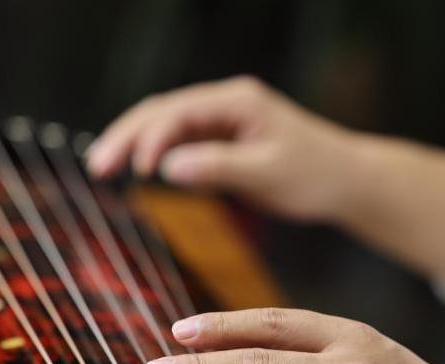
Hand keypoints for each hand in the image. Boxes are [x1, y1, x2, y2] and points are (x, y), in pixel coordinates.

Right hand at [88, 76, 444, 279]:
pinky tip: (137, 169)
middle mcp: (228, 103)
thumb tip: (167, 167)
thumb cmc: (316, 175)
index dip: (152, 137)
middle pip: (165, 111)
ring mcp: (225, 119)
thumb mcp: (267, 174)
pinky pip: (183, 140)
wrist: (346, 180)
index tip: (136, 169)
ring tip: (104, 167)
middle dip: (128, 136)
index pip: (181, 111)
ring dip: (136, 143)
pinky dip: (158, 153)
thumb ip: (218, 168)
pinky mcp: (226, 138)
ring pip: (168, 124)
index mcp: (239, 101)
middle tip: (97, 166)